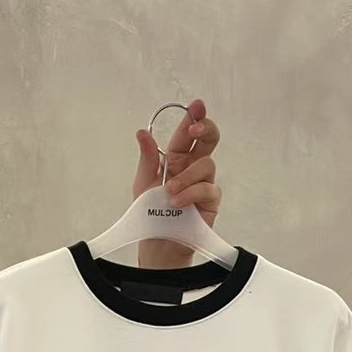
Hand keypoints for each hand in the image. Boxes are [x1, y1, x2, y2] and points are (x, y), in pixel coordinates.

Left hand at [132, 97, 221, 269]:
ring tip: (169, 192)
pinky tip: (177, 202)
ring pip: (207, 165)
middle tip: (195, 130)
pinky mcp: (210, 201)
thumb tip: (141, 132)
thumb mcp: (142, 183)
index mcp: (176, 160)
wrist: (157, 245)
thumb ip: (147, 158)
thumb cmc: (150, 214)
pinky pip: (207, 189)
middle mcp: (192, 168)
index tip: (196, 106)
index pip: (187, 135)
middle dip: (205, 129)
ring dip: (187, 176)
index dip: (193, 117)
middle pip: (209, 140)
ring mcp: (203, 184)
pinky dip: (191, 193)